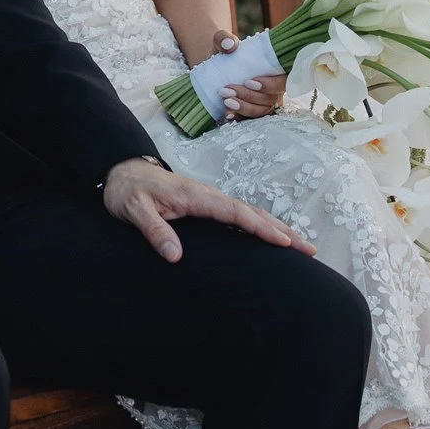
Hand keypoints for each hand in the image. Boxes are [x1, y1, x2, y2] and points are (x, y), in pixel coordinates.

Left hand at [103, 156, 313, 264]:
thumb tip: (176, 256)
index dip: (260, 227)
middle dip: (281, 229)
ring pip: (248, 213)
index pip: (235, 212)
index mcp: (195, 194)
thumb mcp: (133, 210)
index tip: (284, 241)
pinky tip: (269, 238)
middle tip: (310, 248)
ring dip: (274, 227)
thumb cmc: (127, 191)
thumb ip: (154, 230)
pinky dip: (258, 225)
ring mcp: (208, 200)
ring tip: (300, 245)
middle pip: (251, 211)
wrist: (119, 172)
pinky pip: (237, 216)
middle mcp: (207, 195)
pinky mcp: (204, 206)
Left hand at [212, 30, 287, 120]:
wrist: (213, 65)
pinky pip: (251, 119)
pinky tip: (228, 114)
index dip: (270, 85)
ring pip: (262, 110)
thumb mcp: (222, 41)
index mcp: (273, 69)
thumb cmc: (225, 51)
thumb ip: (224, 39)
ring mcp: (263, 101)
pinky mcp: (252, 109)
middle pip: (270, 98)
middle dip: (249, 96)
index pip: (282, 80)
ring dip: (244, 108)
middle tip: (227, 90)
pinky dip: (240, 117)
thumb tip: (229, 44)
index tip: (249, 82)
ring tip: (226, 101)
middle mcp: (272, 87)